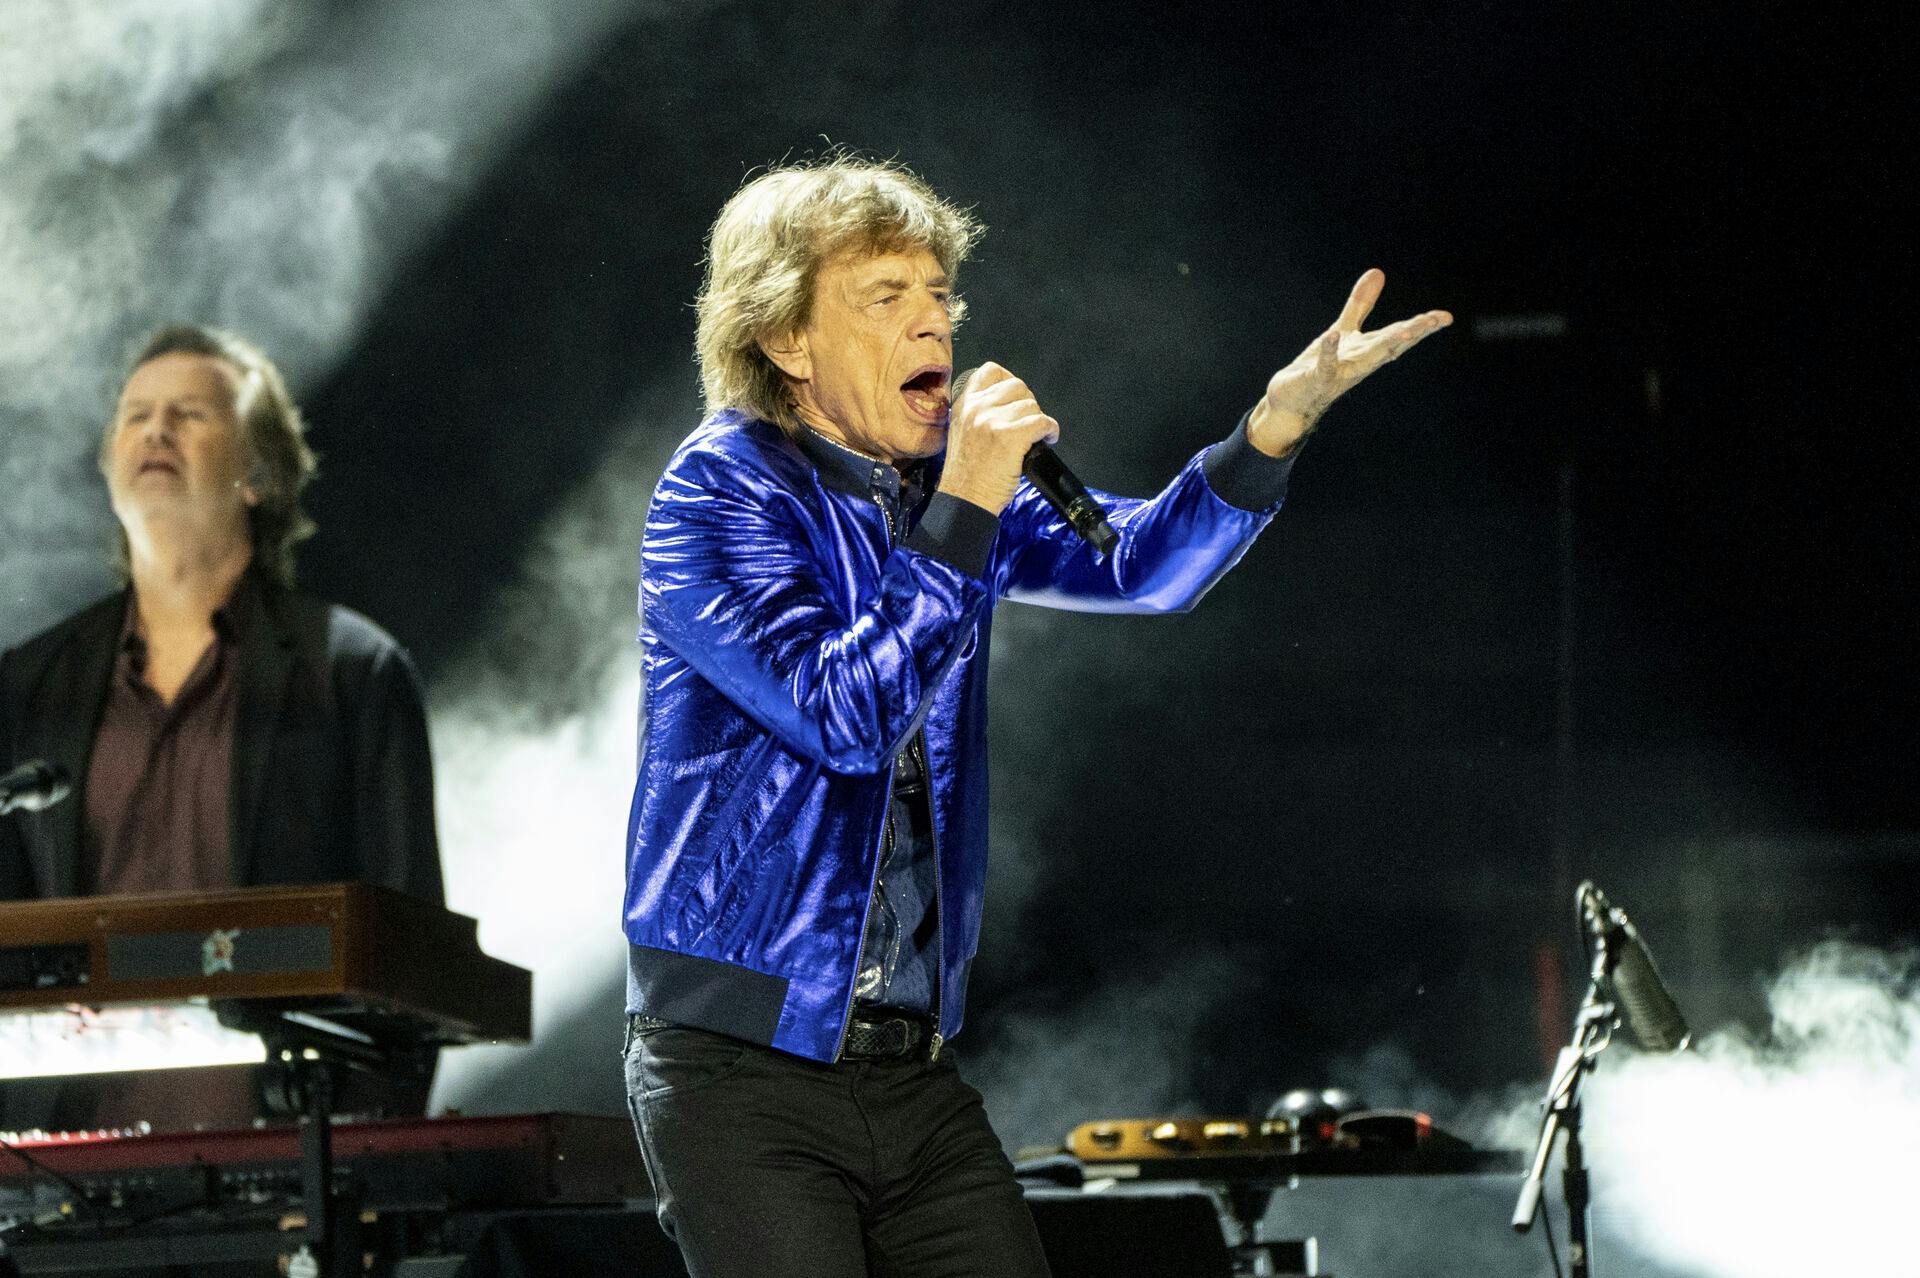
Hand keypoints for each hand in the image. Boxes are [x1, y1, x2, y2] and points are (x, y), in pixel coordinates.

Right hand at [939, 362, 1059, 515]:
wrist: (965, 500)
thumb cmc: (966, 476)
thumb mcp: (962, 434)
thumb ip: (979, 415)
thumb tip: (1010, 406)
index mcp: (964, 405)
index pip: (991, 371)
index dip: (1010, 381)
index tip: (1017, 399)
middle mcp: (977, 408)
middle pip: (1016, 385)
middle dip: (1027, 403)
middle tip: (1028, 423)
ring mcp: (993, 421)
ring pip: (1031, 404)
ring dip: (1039, 419)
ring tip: (1037, 435)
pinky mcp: (1010, 436)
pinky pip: (1042, 421)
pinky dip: (1051, 430)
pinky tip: (1049, 439)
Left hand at [1248, 269, 1451, 456]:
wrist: (1292, 401)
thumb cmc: (1320, 366)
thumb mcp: (1344, 330)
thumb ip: (1361, 304)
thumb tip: (1378, 272)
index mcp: (1369, 350)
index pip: (1399, 334)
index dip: (1422, 325)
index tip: (1445, 316)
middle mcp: (1360, 362)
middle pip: (1392, 345)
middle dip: (1414, 331)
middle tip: (1437, 320)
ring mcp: (1340, 373)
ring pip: (1368, 358)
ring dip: (1386, 344)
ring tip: (1407, 328)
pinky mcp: (1317, 380)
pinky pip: (1325, 366)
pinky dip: (1329, 352)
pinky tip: (1331, 335)